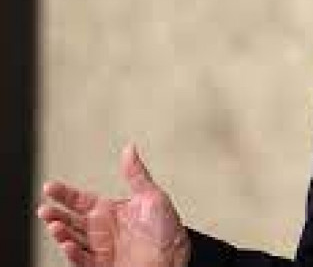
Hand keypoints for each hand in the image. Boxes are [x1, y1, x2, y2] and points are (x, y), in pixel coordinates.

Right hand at [37, 144, 189, 266]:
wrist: (175, 258)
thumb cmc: (167, 229)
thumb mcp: (153, 196)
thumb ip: (136, 174)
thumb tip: (130, 149)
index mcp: (110, 211)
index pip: (80, 200)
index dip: (64, 194)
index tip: (49, 187)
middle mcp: (102, 230)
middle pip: (70, 220)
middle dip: (55, 215)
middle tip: (45, 209)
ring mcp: (101, 249)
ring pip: (71, 239)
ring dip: (61, 233)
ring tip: (55, 225)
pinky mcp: (102, 266)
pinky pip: (82, 260)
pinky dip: (73, 253)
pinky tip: (68, 244)